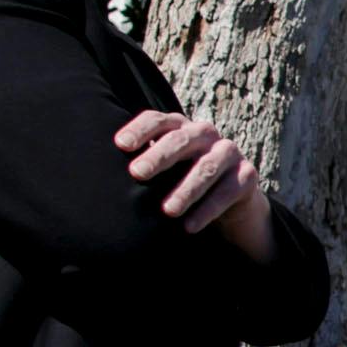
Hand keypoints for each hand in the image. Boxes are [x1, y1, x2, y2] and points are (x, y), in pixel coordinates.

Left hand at [116, 106, 270, 257]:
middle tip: (136, 174)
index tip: (120, 145)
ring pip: (206, 168)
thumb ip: (142, 163)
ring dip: (186, 190)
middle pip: (182, 140)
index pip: (158, 120)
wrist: (229, 198)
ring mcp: (229, 152)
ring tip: (167, 210)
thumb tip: (100, 173)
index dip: (140, 130)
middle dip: (159, 157)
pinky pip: (226, 193)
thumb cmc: (182, 179)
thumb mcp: (163, 168)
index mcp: (180, 127)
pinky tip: (188, 226)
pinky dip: (207, 210)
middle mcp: (205, 133)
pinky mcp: (247, 176)